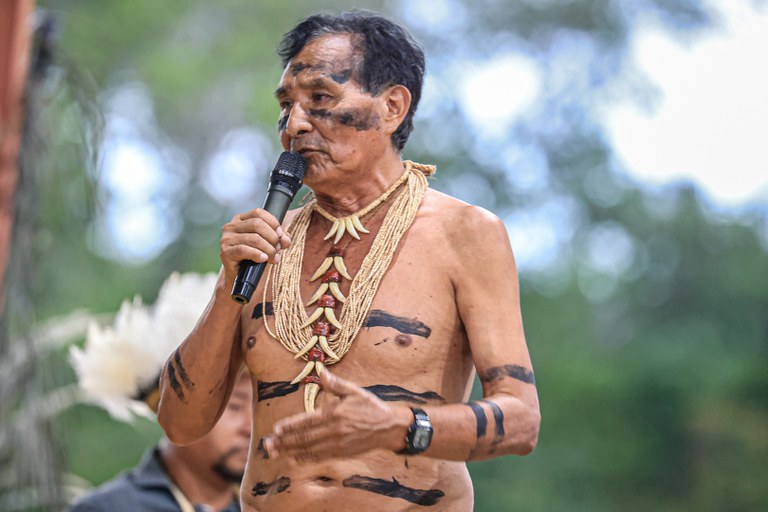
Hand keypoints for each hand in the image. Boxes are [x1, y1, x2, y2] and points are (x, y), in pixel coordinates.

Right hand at [220, 208, 291, 285]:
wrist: (239, 277)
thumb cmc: (253, 257)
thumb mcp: (267, 244)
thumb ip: (278, 238)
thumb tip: (286, 240)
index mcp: (240, 220)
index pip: (258, 213)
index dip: (273, 222)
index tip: (281, 235)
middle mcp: (231, 226)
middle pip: (257, 224)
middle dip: (272, 237)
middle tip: (278, 249)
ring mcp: (227, 239)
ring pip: (254, 238)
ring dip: (269, 249)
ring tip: (274, 258)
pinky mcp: (225, 252)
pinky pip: (244, 250)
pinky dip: (257, 254)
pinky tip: (264, 259)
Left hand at [264, 371, 410, 462]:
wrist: (389, 428)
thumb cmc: (371, 407)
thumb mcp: (354, 391)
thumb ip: (335, 384)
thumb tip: (320, 371)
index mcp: (334, 413)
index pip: (306, 421)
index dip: (289, 426)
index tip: (275, 429)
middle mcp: (333, 431)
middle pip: (303, 438)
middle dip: (283, 442)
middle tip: (267, 445)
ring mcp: (336, 444)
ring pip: (308, 449)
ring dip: (289, 451)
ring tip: (274, 453)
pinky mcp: (341, 453)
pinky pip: (319, 457)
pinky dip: (304, 459)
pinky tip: (293, 459)